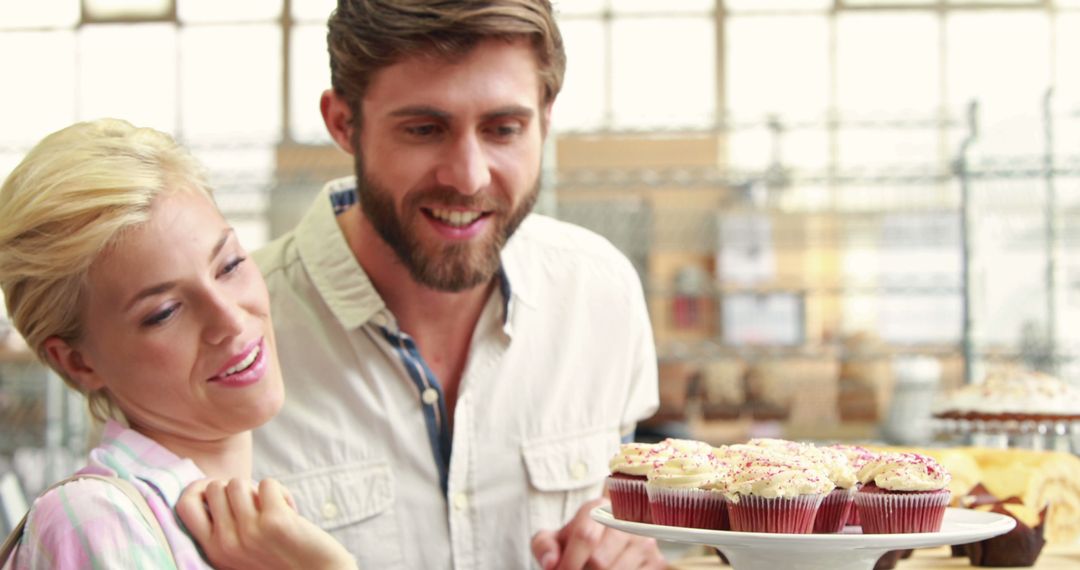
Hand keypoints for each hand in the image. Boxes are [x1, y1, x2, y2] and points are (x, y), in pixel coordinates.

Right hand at [177, 478, 356, 569]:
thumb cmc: (279, 557)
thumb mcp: (240, 551)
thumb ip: (224, 527)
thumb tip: (212, 485)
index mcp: (213, 550)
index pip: (184, 505)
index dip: (198, 488)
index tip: (219, 490)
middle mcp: (226, 544)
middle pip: (215, 487)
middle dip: (236, 488)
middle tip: (255, 505)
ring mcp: (249, 533)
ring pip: (238, 482)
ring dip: (258, 490)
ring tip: (272, 510)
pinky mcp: (275, 522)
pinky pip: (267, 483)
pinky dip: (281, 492)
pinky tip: (289, 512)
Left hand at [531, 497, 665, 569]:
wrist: (601, 542)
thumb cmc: (574, 543)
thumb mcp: (552, 540)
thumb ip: (544, 547)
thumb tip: (551, 563)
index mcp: (598, 508)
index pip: (585, 536)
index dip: (569, 562)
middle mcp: (626, 520)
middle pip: (600, 560)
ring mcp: (645, 540)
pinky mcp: (657, 561)